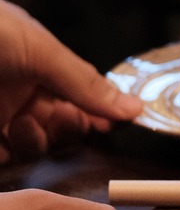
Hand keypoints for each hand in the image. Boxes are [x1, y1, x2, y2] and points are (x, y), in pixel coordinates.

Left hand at [0, 0, 141, 159]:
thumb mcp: (40, 50)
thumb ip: (84, 83)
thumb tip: (136, 108)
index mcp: (36, 66)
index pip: (76, 97)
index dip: (93, 113)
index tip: (108, 126)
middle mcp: (16, 93)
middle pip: (56, 126)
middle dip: (67, 129)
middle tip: (64, 119)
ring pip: (30, 146)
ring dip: (36, 142)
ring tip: (25, 125)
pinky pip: (3, 158)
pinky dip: (10, 157)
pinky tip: (8, 140)